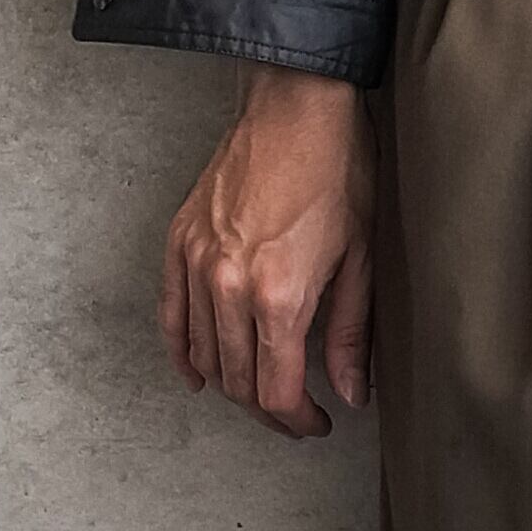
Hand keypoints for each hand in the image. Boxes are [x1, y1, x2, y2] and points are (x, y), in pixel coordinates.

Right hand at [159, 66, 375, 439]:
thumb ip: (350, 334)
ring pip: (203, 355)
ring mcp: (197, 264)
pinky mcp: (179, 242)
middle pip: (237, 381)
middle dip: (268, 411)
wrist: (296, 106)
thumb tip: (349, 392)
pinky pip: (170, 316)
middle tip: (295, 414)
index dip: (297, 422)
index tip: (317, 424)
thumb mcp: (361, 257)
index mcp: (279, 295)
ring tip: (261, 391)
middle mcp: (229, 286)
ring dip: (231, 385)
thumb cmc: (337, 171)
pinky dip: (181, 352)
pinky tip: (198, 373)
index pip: (275, 391)